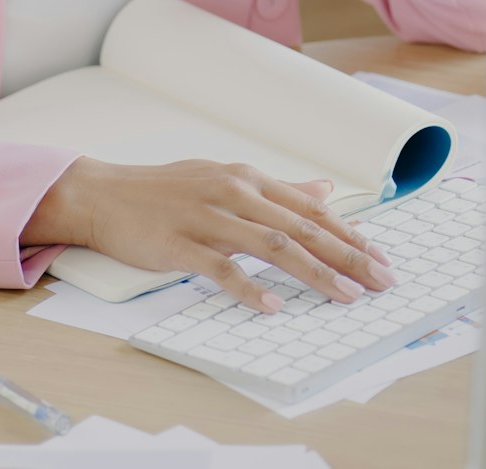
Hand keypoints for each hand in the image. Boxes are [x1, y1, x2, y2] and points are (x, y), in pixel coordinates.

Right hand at [26, 157, 395, 312]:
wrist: (105, 194)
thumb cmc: (167, 190)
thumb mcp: (227, 178)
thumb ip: (278, 189)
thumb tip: (326, 189)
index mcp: (249, 179)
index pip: (311, 207)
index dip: (349, 233)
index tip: (379, 257)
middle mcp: (235, 193)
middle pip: (302, 227)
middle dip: (348, 255)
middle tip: (381, 280)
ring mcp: (208, 218)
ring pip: (273, 245)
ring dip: (315, 272)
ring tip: (346, 295)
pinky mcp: (180, 245)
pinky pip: (221, 269)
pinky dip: (250, 289)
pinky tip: (274, 307)